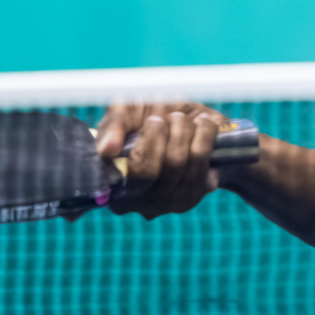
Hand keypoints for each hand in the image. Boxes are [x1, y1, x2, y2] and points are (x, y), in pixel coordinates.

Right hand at [94, 100, 228, 218]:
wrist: (185, 117)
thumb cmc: (147, 114)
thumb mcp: (126, 111)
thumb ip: (114, 126)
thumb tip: (107, 150)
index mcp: (112, 179)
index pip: (134, 172)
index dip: (149, 144)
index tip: (156, 119)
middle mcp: (135, 200)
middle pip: (161, 171)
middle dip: (174, 135)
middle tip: (176, 116)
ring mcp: (165, 204)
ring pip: (186, 171)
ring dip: (193, 136)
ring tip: (192, 119)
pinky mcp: (191, 199)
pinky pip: (204, 174)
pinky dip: (208, 143)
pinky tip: (204, 130)